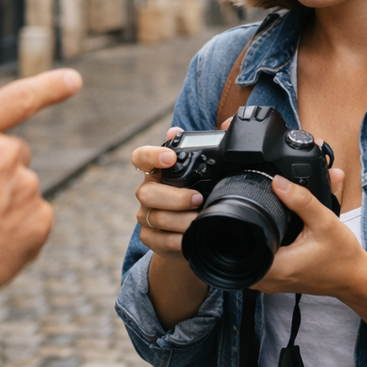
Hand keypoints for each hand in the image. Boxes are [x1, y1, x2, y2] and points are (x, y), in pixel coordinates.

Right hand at [0, 68, 82, 300]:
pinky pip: (33, 221)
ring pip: (22, 192)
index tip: (73, 79)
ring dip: (4, 207)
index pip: (15, 99)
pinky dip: (17, 233)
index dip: (48, 87)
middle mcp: (2, 151)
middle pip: (13, 154)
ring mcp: (26, 186)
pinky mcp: (41, 220)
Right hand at [132, 126, 204, 260]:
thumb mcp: (206, 174)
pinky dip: (176, 241)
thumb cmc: (200, 195)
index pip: (141, 158)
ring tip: (199, 219)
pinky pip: (159, 240)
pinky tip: (190, 238)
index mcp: (157, 172)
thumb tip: (225, 126)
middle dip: (174, 197)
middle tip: (198, 198)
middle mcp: (148, 191)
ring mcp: (146, 216)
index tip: (170, 158)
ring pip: (155, 217)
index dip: (151, 156)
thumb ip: (211, 150)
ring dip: (180, 220)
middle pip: (147, 192)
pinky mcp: (150, 237)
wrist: (194, 232)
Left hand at [250, 170, 366, 298]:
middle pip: (238, 251)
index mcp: (277, 267)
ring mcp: (270, 283)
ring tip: (265, 224)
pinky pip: (258, 263)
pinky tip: (272, 236)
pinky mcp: (276, 281)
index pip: (238, 248)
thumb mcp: (325, 222)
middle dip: (246, 229)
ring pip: (246, 258)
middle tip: (259, 214)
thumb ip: (301, 200)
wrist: (355, 278)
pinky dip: (262, 247)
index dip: (239, 226)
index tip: (248, 212)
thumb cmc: (343, 256)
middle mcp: (269, 280)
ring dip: (253, 240)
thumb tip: (278, 182)